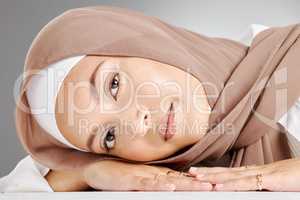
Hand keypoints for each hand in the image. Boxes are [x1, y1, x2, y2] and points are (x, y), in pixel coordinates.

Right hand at [83, 160, 212, 190]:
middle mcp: (153, 174)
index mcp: (157, 175)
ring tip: (202, 187)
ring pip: (167, 180)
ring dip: (185, 184)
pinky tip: (170, 186)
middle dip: (197, 184)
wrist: (98, 167)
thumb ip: (156, 184)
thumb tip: (172, 186)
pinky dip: (159, 185)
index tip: (213, 185)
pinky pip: (147, 183)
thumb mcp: (141, 181)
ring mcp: (143, 176)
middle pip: (179, 179)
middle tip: (216, 186)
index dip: (196, 182)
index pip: (180, 178)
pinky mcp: (131, 180)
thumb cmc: (120, 174)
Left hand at [188, 158, 299, 190]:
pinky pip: (246, 184)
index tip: (201, 173)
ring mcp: (261, 175)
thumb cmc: (297, 177)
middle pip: (226, 172)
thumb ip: (261, 186)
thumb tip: (251, 189)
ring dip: (212, 177)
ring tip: (196, 177)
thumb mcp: (276, 183)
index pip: (230, 172)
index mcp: (255, 172)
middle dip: (207, 172)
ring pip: (231, 176)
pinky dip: (230, 185)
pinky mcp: (270, 181)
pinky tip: (217, 186)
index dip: (214, 172)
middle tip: (190, 173)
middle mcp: (254, 171)